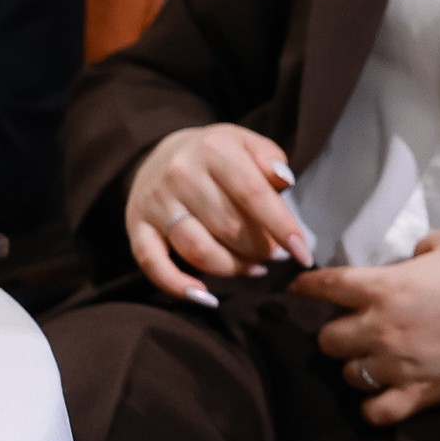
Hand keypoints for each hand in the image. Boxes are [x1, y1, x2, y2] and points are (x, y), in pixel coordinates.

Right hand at [123, 123, 312, 301]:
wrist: (158, 153)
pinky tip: (205, 297)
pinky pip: (153, 264)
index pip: (253, 194)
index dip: (282, 228)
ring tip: (251, 268)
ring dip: (232, 268)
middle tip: (274, 255)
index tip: (304, 254)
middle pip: (229, 227)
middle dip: (259, 249)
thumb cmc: (214, 156)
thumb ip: (270, 158)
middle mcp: (180, 174)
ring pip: (199, 250)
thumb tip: (284, 181)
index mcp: (213, 149)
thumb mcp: (245, 143)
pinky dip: (178, 286)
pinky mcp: (136, 227)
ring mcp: (155, 203)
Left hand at [292, 224, 439, 423]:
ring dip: (354, 366)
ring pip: (347, 375)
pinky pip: (376, 412)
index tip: (297, 288)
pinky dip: (373, 406)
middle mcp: (381, 329)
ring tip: (369, 360)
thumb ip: (421, 246)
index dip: (306, 286)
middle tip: (353, 327)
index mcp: (384, 287)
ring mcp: (397, 366)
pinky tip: (379, 396)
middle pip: (327, 339)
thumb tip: (412, 258)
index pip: (326, 286)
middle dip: (335, 332)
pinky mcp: (418, 394)